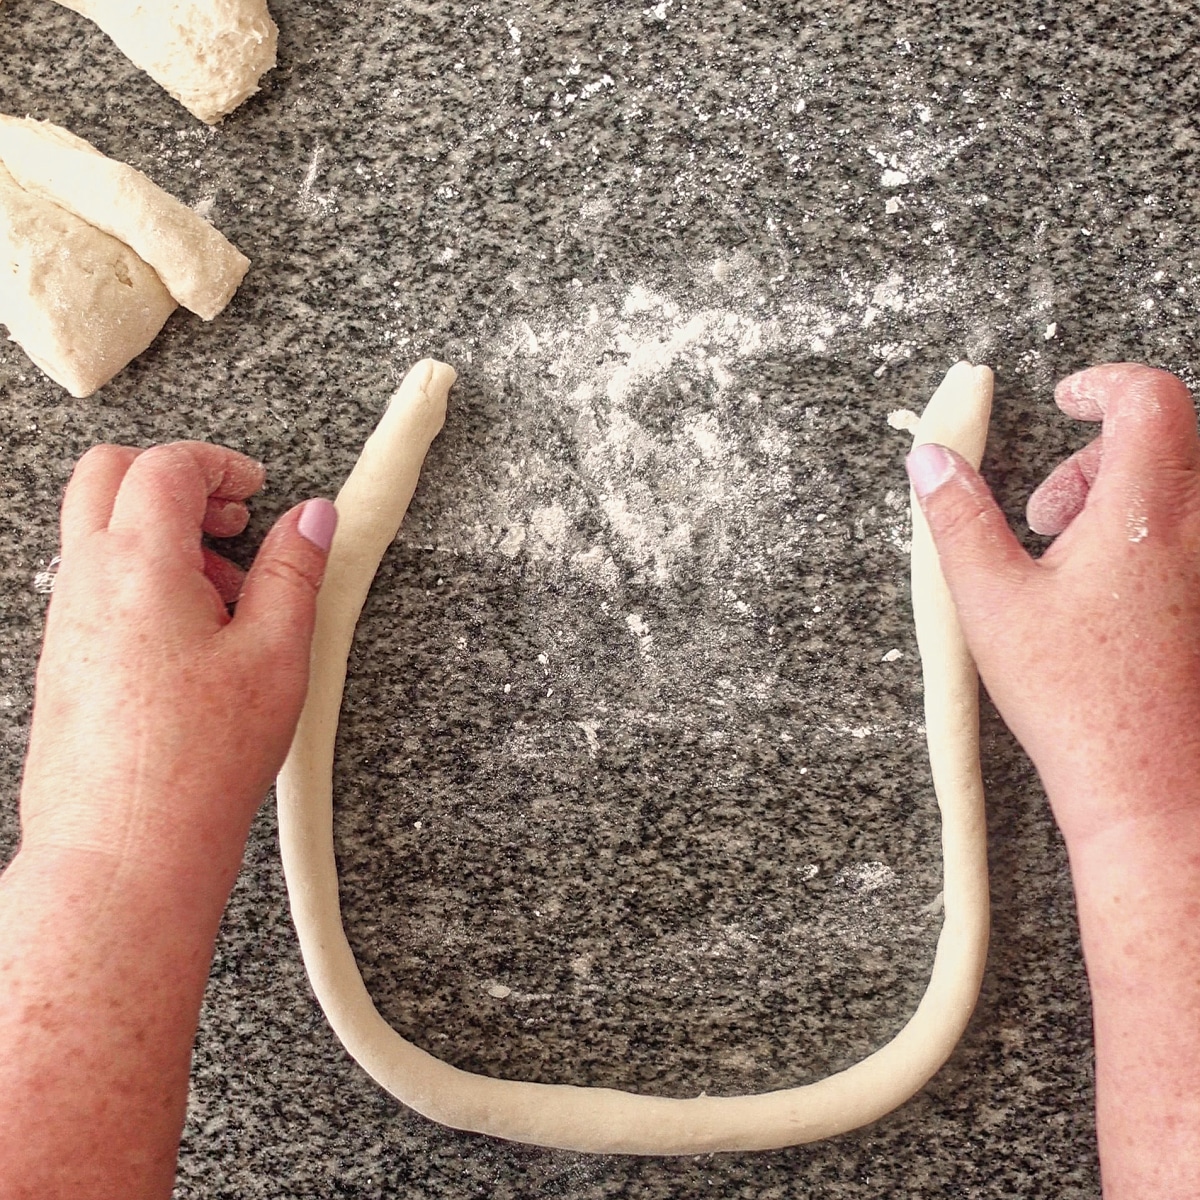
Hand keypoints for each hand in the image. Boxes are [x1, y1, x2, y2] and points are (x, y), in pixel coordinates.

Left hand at [17, 441, 336, 882]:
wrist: (123, 851)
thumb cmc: (199, 762)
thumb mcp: (275, 655)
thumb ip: (294, 572)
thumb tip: (311, 518)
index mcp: (138, 563)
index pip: (164, 466)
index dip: (219, 463)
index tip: (257, 487)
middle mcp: (86, 580)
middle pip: (107, 475)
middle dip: (174, 479)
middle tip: (230, 519)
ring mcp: (65, 620)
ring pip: (97, 530)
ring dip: (158, 533)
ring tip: (224, 597)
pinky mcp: (63, 660)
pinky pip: (92, 584)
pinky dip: (139, 578)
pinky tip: (192, 641)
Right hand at [906, 363, 1199, 848]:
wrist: (1153, 788)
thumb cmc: (1075, 701)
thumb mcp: (992, 601)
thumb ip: (958, 517)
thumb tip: (930, 458)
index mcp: (1146, 513)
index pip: (1150, 398)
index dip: (1104, 382)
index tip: (1066, 399)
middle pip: (1169, 438)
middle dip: (1099, 456)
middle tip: (1048, 515)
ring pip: (1182, 487)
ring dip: (1123, 497)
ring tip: (1068, 559)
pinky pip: (1191, 533)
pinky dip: (1149, 536)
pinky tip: (1108, 596)